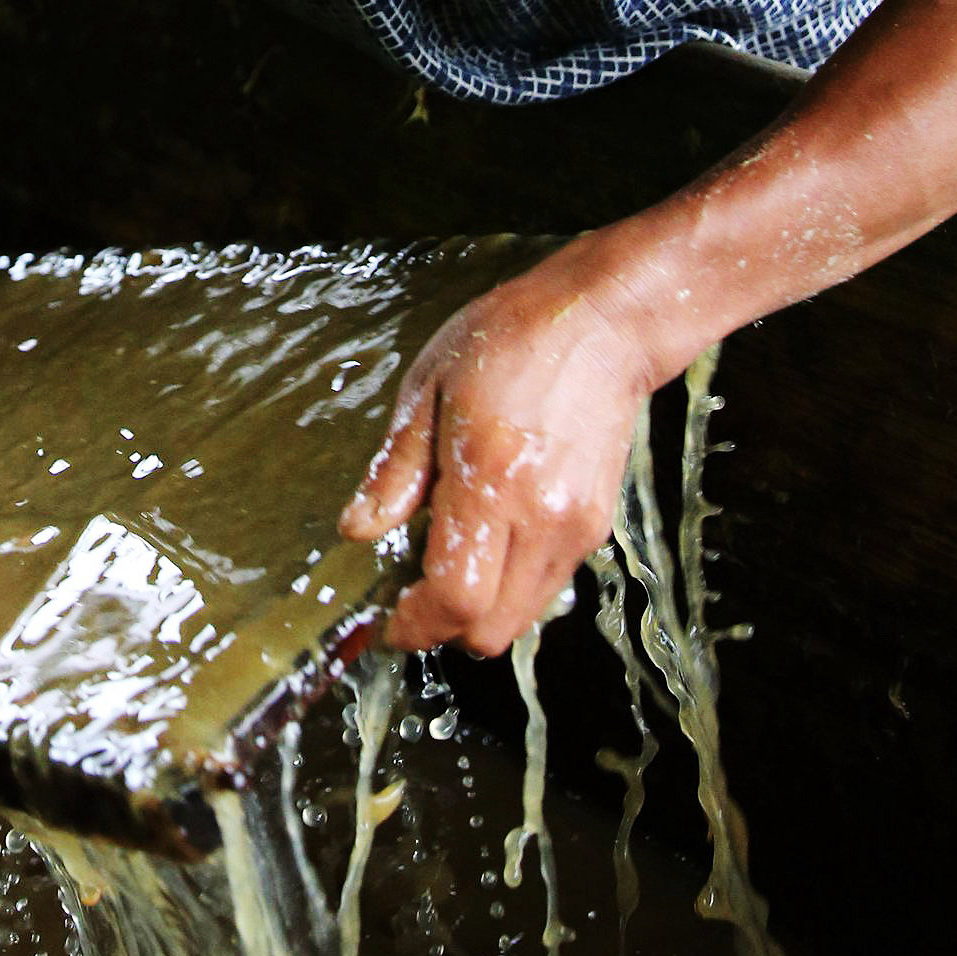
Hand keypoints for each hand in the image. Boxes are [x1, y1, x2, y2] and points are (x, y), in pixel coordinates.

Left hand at [337, 239, 662, 657]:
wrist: (600, 325)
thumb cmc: (510, 343)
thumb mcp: (427, 391)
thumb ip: (395, 472)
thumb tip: (356, 529)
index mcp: (488, 480)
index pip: (455, 598)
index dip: (415, 626)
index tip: (388, 621)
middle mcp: (539, 516)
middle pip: (490, 629)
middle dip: (442, 627)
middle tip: (410, 597)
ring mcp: (575, 526)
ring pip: (521, 619)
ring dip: (479, 611)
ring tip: (448, 564)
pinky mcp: (595, 525)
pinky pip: (546, 587)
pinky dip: (511, 587)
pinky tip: (489, 542)